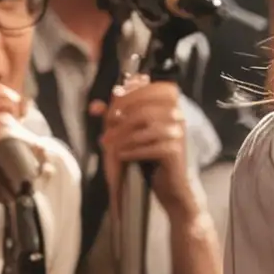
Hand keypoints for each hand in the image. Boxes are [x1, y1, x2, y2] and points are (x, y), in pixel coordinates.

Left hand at [91, 75, 193, 213]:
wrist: (171, 184)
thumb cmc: (151, 155)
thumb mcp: (132, 132)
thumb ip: (116, 116)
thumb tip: (95, 105)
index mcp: (172, 106)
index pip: (154, 89)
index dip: (131, 95)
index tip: (112, 109)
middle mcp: (178, 116)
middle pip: (145, 108)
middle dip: (120, 119)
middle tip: (105, 131)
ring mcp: (178, 133)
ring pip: (145, 126)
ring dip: (122, 136)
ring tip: (109, 146)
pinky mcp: (175, 151)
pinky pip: (149, 147)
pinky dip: (132, 151)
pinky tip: (122, 156)